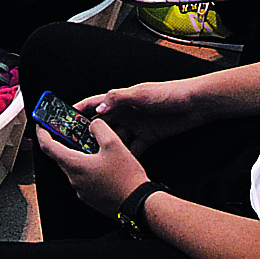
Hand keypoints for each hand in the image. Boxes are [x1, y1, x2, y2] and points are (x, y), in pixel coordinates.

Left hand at [35, 118, 147, 219]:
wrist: (139, 205)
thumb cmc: (126, 179)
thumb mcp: (114, 144)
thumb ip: (100, 128)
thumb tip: (94, 124)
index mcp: (75, 165)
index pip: (48, 147)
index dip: (42, 133)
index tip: (41, 125)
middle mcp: (74, 179)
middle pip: (60, 157)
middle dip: (63, 143)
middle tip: (70, 132)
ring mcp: (82, 190)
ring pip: (73, 167)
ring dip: (78, 155)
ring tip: (91, 146)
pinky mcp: (90, 197)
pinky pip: (83, 178)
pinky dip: (86, 167)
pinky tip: (101, 163)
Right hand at [74, 79, 209, 155]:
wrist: (194, 104)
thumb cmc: (168, 94)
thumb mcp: (141, 94)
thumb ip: (118, 99)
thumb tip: (99, 108)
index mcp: (121, 99)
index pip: (95, 103)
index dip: (79, 110)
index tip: (64, 118)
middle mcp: (127, 112)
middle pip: (103, 124)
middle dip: (90, 133)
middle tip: (78, 145)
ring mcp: (137, 125)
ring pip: (117, 139)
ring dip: (108, 147)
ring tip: (97, 159)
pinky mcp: (149, 137)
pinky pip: (134, 149)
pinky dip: (127, 156)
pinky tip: (121, 165)